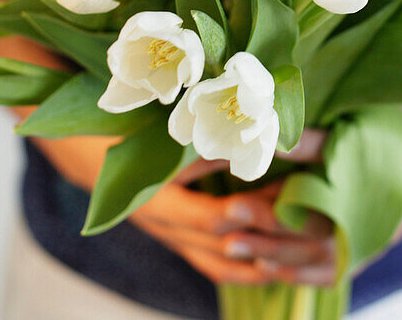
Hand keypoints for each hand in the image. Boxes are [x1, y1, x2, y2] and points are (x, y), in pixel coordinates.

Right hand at [129, 130, 336, 285]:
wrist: (93, 151)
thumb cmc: (133, 132)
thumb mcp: (169, 135)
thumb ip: (211, 145)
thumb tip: (257, 141)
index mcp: (157, 200)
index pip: (206, 217)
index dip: (244, 213)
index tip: (278, 201)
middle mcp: (164, 227)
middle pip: (222, 245)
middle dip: (267, 237)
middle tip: (308, 224)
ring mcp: (173, 239)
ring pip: (222, 263)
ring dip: (263, 258)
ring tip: (303, 247)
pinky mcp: (181, 242)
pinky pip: (216, 266)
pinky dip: (247, 268)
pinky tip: (278, 261)